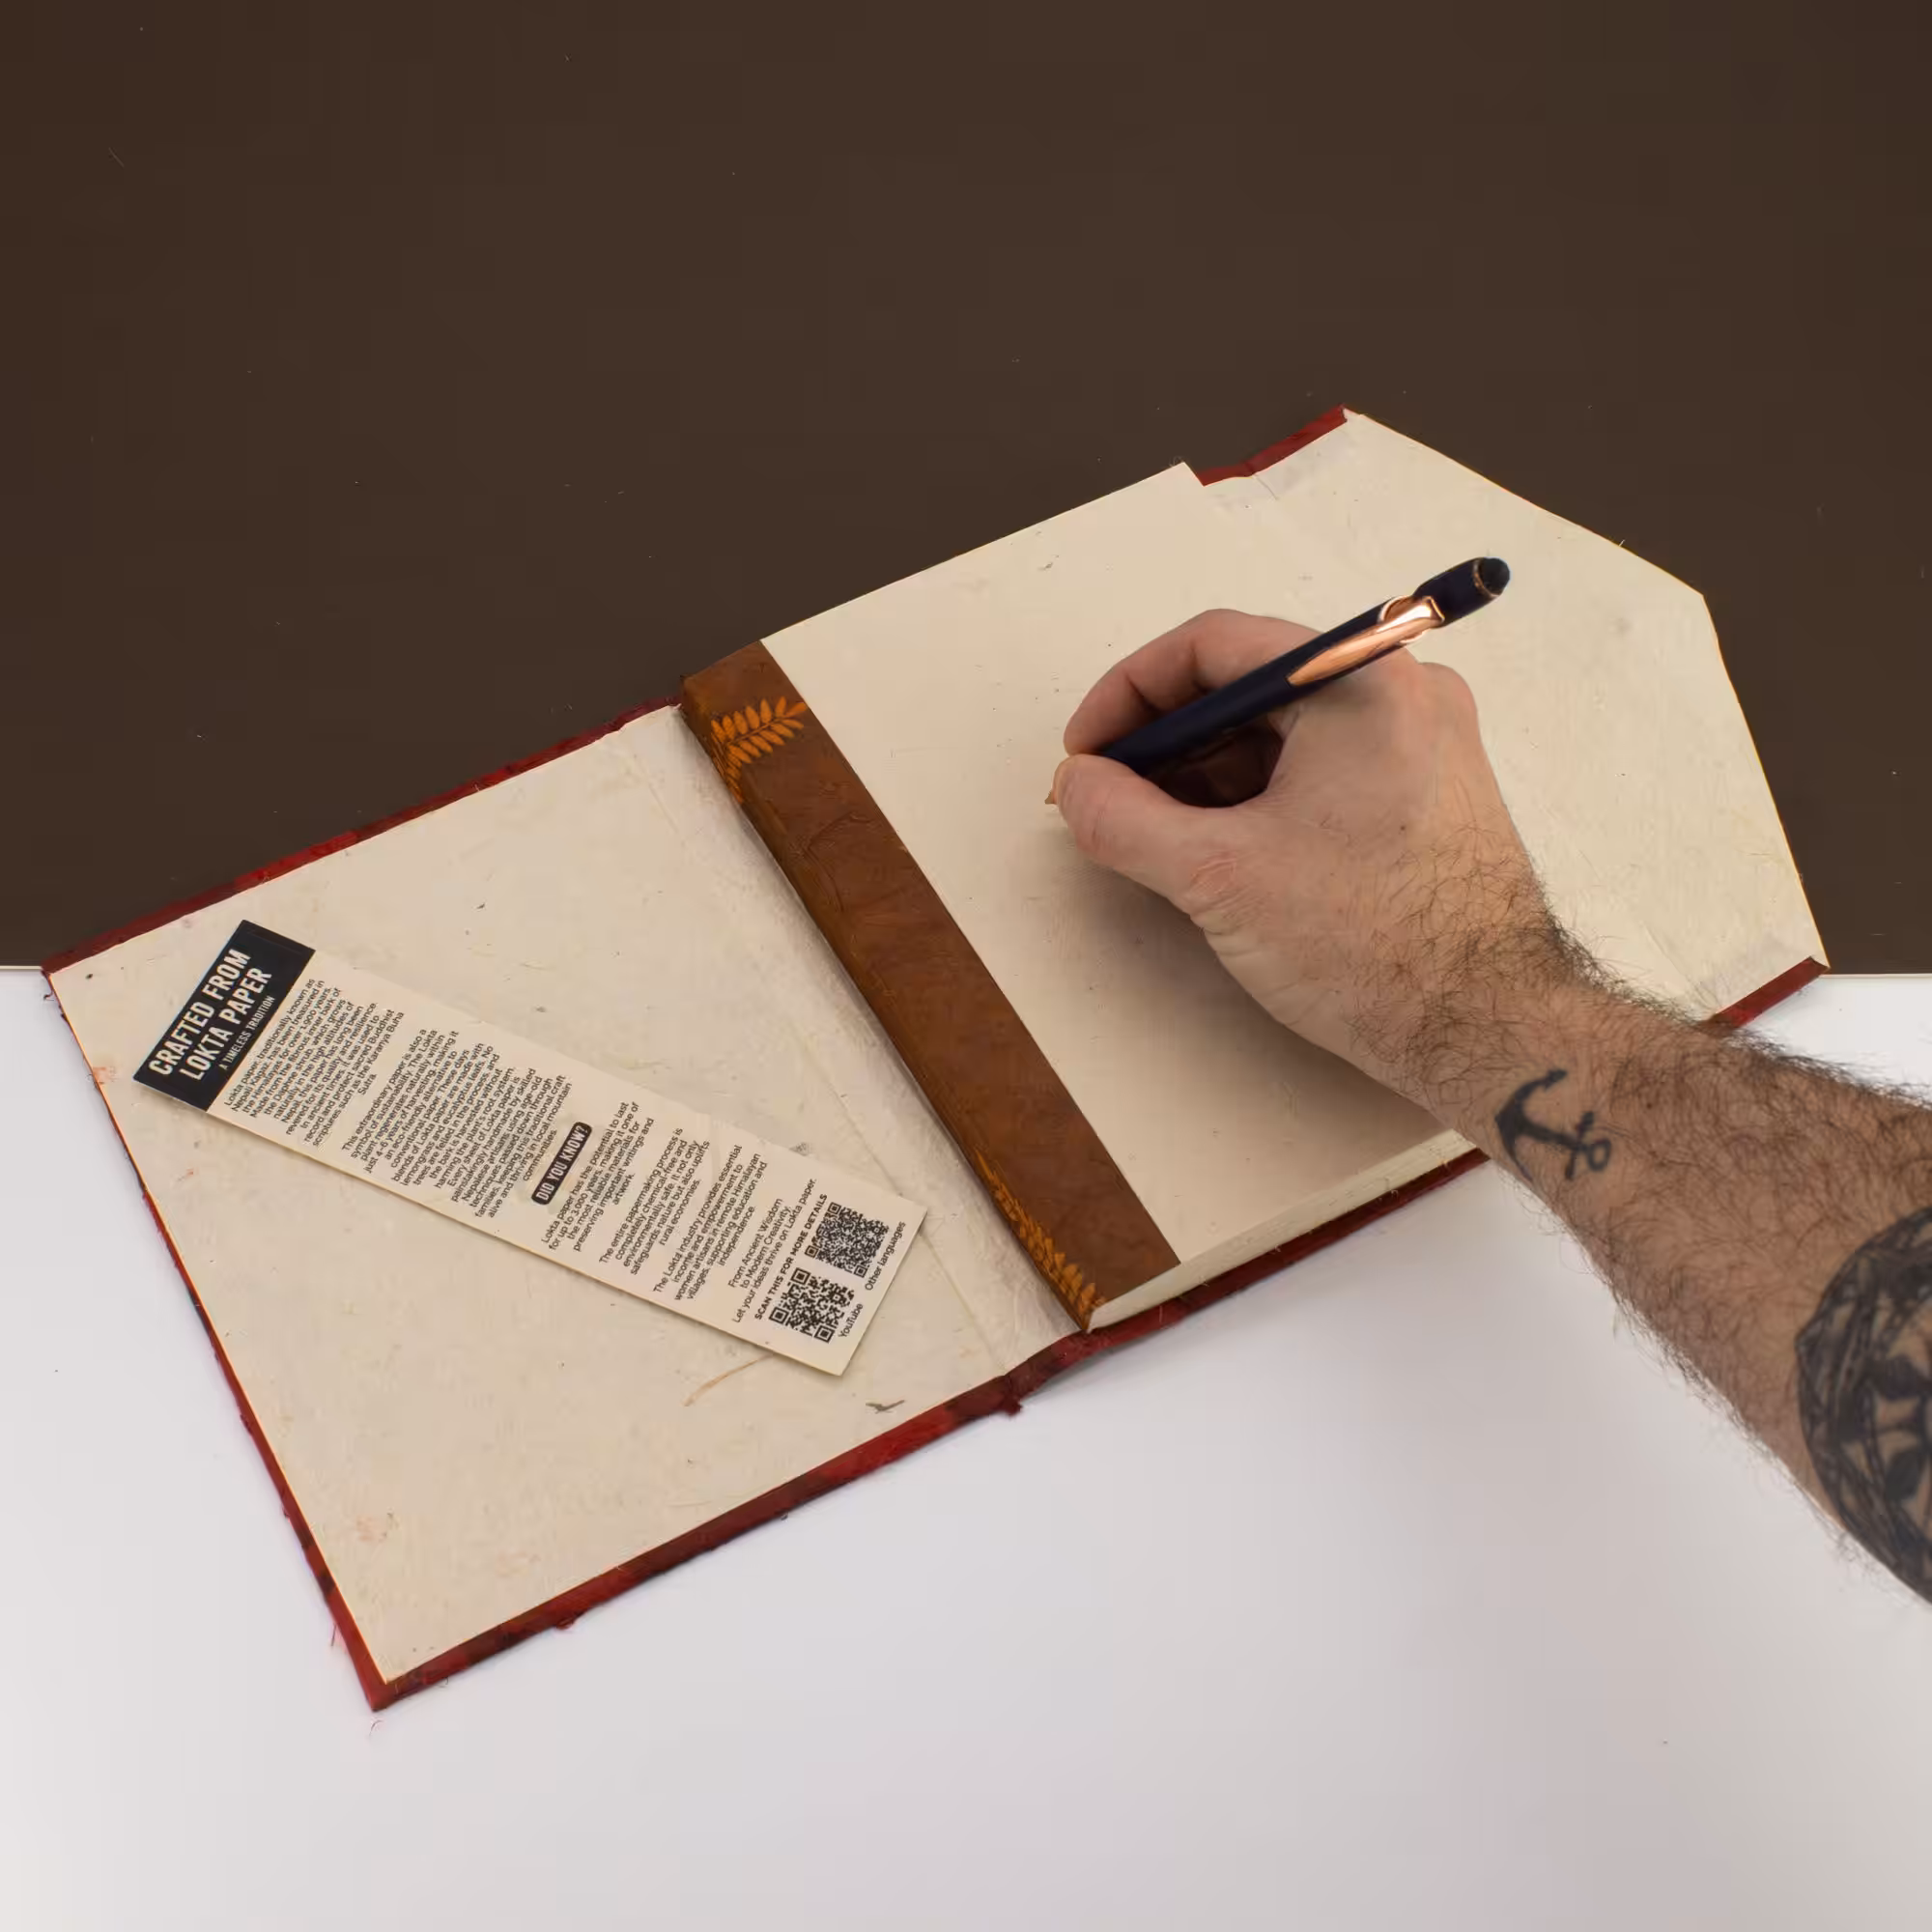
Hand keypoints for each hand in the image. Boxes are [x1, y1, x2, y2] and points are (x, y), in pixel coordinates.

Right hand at [1051, 609, 1561, 1098]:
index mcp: (1360, 682)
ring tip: (1155, 833)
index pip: (1214, 646)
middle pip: (1252, 685)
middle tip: (1109, 795)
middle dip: (1165, 739)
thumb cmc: (1375, 946)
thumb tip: (1076, 787)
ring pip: (1287, 732)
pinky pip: (1324, 769)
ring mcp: (1424, 745)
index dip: (1129, 694)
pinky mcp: (1430, 796)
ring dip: (1208, 772)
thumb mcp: (1216, 876)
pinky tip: (1219, 848)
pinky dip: (1260, 797)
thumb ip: (1124, 820)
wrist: (1488, 1028)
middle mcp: (1404, 694)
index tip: (1086, 752)